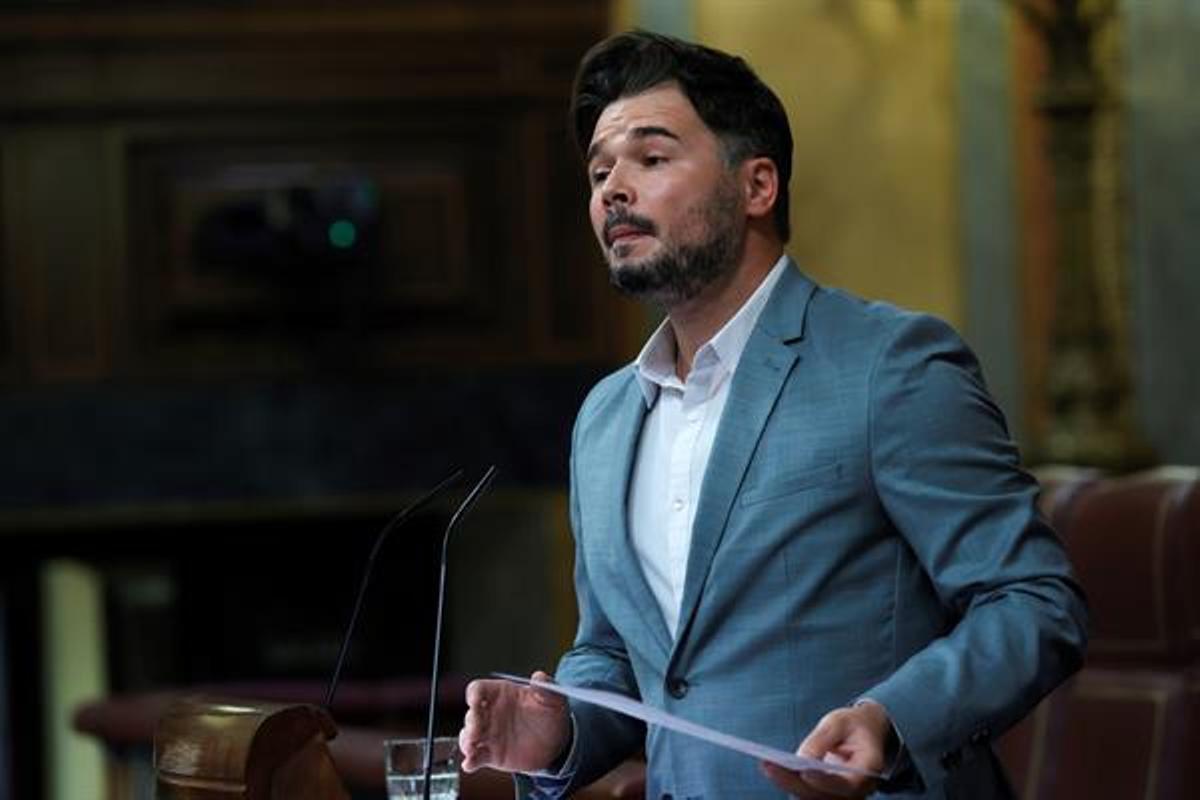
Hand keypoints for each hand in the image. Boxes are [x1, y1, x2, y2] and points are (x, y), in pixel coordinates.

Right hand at [458, 671, 570, 774]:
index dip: (473, 694)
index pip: (478, 689)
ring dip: (466, 741)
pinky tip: (470, 764)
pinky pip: (475, 758)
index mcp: (500, 694)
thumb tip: (539, 676)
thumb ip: (546, 687)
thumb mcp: (553, 698)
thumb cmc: (550, 715)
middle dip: (471, 721)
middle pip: (471, 714)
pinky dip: (470, 761)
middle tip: (476, 729)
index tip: (474, 701)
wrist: (556, 743)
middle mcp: (489, 713)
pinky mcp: (491, 754)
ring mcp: (488, 735)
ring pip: (468, 736)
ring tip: (471, 747)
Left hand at [760, 701, 891, 798]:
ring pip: (812, 798)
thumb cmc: (853, 725)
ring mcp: (842, 795)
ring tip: (767, 766)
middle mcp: (857, 790)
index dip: (825, 781)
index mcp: (868, 770)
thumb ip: (822, 739)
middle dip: (795, 783)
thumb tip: (800, 759)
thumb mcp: (840, 722)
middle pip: (823, 796)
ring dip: (788, 784)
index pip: (846, 784)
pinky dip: (790, 782)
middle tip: (769, 766)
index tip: (804, 772)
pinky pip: (808, 794)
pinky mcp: (827, 794)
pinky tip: (772, 769)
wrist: (866, 733)